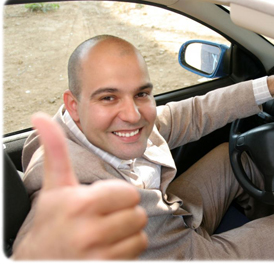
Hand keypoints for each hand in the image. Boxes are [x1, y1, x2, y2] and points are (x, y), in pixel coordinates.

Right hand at [13, 113, 147, 259]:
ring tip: (105, 233)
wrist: (41, 261)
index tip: (101, 202)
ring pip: (140, 234)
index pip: (130, 194)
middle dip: (123, 214)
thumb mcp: (55, 186)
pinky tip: (108, 248)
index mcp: (81, 205)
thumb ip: (55, 150)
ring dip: (127, 233)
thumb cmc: (52, 221)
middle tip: (103, 219)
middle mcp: (90, 232)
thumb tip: (40, 116)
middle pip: (138, 214)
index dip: (118, 196)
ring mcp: (99, 255)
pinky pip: (137, 251)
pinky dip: (127, 249)